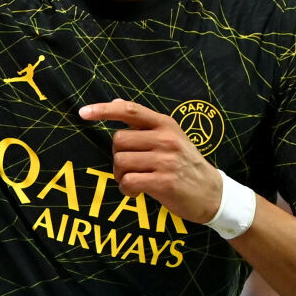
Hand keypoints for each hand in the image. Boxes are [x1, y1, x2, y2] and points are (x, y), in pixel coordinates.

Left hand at [79, 99, 223, 225]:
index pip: (129, 110)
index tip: (82, 112)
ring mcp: (166, 160)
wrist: (213, 194)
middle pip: (118, 141)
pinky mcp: (164, 182)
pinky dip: (127, 190)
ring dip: (121, 176)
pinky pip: (128, 182)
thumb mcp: (171, 137)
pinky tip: (137, 192)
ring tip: (135, 181)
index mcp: (165, 124)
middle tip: (130, 169)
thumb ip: (144, 123)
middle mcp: (166, 138)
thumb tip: (116, 102)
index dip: (103, 110)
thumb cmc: (185, 164)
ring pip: (121, 162)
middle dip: (117, 157)